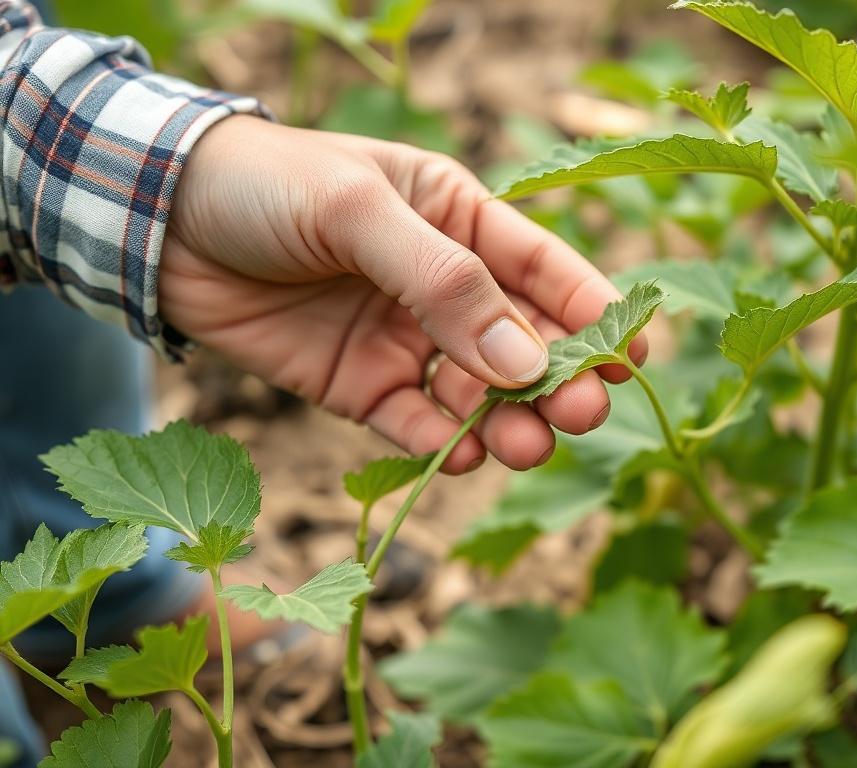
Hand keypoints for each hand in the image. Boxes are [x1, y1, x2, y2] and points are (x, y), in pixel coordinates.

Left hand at [160, 116, 646, 472]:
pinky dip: (441, 445)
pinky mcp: (360, 385)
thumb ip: (443, 282)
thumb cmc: (267, 186)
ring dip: (505, 423)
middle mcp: (443, 284)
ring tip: (523, 447)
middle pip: (522, 342)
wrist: (157, 221)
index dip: (593, 311)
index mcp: (460, 218)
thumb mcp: (359, 211)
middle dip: (556, 380)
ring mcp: (404, 338)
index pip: (546, 269)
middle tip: (581, 415)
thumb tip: (522, 361)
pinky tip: (460, 457)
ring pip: (477, 393)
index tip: (630, 354)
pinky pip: (415, 423)